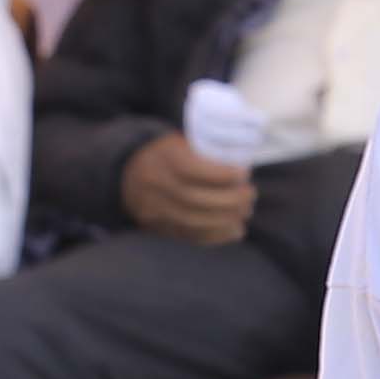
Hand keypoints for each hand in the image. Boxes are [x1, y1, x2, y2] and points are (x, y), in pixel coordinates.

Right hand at [122, 133, 256, 247]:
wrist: (129, 173)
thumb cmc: (169, 155)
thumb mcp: (182, 142)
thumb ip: (207, 151)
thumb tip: (243, 165)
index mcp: (163, 158)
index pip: (192, 169)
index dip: (222, 174)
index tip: (244, 173)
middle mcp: (155, 184)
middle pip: (195, 198)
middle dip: (230, 199)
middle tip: (250, 195)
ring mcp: (155, 208)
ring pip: (193, 220)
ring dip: (226, 220)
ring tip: (245, 212)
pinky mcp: (159, 226)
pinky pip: (189, 236)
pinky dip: (217, 236)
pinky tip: (235, 230)